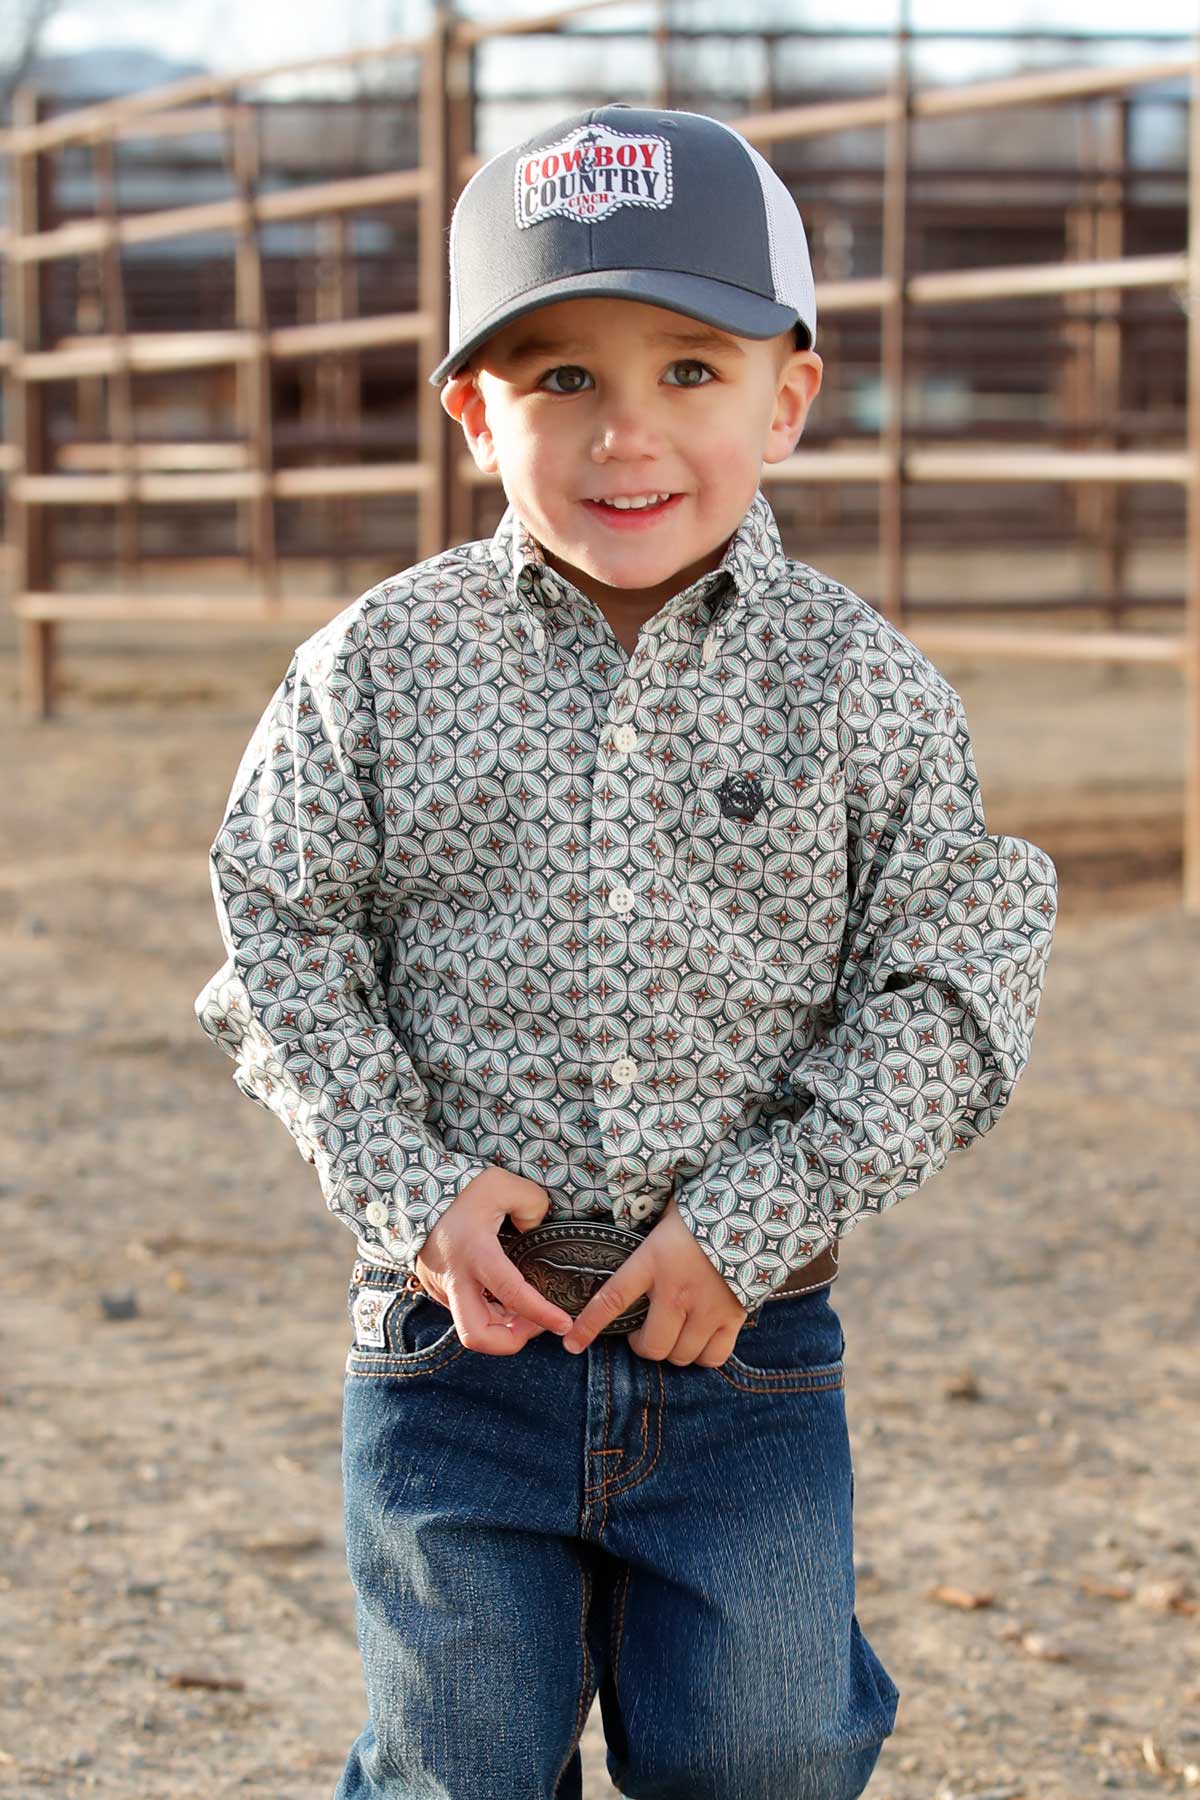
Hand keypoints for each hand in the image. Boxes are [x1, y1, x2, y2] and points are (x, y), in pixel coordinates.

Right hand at [413, 1168, 575, 1355]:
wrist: (413, 1192)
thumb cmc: (462, 1189)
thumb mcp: (503, 1185)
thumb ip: (532, 1204)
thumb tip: (536, 1228)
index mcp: (476, 1253)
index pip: (512, 1294)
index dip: (541, 1314)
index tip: (564, 1324)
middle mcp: (455, 1278)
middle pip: (476, 1335)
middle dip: (510, 1341)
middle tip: (535, 1325)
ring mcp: (441, 1287)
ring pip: (471, 1327)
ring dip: (502, 1327)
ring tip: (526, 1310)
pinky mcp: (436, 1289)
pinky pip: (465, 1312)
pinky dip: (488, 1315)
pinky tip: (504, 1300)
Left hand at [561, 1197, 746, 1365]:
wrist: (755, 1210)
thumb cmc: (703, 1210)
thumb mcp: (663, 1217)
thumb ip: (642, 1235)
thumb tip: (619, 1236)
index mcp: (653, 1261)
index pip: (612, 1300)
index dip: (589, 1326)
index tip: (572, 1343)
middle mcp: (677, 1291)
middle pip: (650, 1346)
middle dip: (643, 1344)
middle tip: (644, 1332)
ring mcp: (706, 1308)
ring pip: (680, 1356)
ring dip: (673, 1350)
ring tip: (674, 1333)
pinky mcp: (733, 1317)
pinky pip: (713, 1357)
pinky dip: (704, 1355)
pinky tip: (700, 1339)